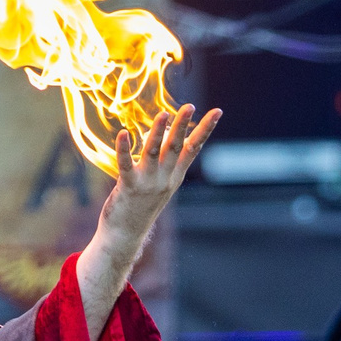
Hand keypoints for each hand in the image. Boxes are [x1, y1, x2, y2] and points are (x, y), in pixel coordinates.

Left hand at [94, 104, 220, 257]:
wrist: (126, 234)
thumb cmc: (140, 204)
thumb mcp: (158, 181)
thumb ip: (162, 158)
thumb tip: (164, 131)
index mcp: (175, 175)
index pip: (194, 147)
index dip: (205, 128)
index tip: (217, 111)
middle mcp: (165, 178)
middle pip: (177, 147)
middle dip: (183, 125)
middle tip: (190, 106)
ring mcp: (148, 183)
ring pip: (154, 152)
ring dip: (158, 132)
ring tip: (163, 114)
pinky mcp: (129, 187)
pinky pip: (126, 165)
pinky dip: (124, 149)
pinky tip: (123, 133)